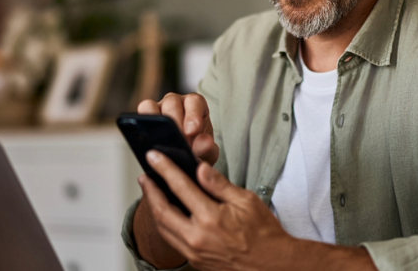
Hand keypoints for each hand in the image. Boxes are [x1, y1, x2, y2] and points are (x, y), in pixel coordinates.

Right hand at [138, 93, 219, 164]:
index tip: (192, 132)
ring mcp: (159, 106)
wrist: (186, 156)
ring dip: (156, 122)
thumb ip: (207, 148)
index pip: (194, 102)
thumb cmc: (198, 149)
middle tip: (177, 142)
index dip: (192, 115)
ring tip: (161, 143)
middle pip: (172, 103)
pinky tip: (148, 141)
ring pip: (152, 105)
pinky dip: (142, 123)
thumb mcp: (207, 152)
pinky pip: (141, 112)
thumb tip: (204, 143)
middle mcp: (177, 101)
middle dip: (174, 123)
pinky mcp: (146, 115)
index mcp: (195, 104)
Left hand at [139, 150, 294, 270]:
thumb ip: (219, 185)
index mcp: (211, 218)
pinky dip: (165, 224)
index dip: (164, 169)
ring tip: (151, 193)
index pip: (180, 187)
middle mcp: (198, 237)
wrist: (273, 266)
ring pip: (163, 228)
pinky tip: (166, 214)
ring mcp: (194, 252)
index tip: (154, 157)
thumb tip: (200, 168)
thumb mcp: (247, 201)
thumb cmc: (264, 234)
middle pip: (162, 211)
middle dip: (150, 191)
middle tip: (144, 176)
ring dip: (154, 208)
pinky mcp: (195, 261)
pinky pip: (172, 240)